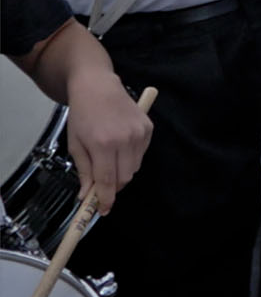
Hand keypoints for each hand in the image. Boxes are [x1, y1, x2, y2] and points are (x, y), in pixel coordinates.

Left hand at [63, 67, 152, 214]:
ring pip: (134, 168)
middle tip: (102, 187)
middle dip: (113, 187)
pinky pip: (141, 155)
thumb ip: (84, 171)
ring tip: (110, 162)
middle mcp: (125, 139)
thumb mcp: (75, 144)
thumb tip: (87, 195)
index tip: (102, 210)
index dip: (105, 198)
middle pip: (124, 177)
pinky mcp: (148, 128)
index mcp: (103, 144)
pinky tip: (120, 148)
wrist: (98, 86)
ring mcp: (139, 133)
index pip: (107, 180)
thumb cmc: (83, 115)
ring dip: (122, 173)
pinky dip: (131, 159)